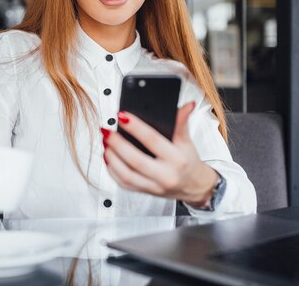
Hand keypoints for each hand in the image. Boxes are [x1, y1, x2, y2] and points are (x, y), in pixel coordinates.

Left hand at [102, 102, 217, 204]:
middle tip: (107, 131)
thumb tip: (187, 105)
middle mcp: (166, 175)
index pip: (153, 140)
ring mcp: (154, 186)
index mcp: (177, 159)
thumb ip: (182, 122)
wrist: (193, 186)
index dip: (136, 127)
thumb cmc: (188, 161)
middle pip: (136, 160)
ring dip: (112, 158)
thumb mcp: (187, 141)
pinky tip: (109, 158)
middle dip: (117, 144)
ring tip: (106, 143)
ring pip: (126, 175)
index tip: (122, 116)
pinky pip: (124, 183)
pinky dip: (112, 170)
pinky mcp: (145, 192)